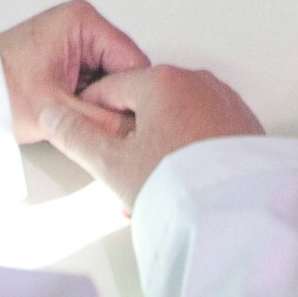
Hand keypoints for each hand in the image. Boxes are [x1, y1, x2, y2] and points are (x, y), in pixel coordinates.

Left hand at [0, 0, 148, 145]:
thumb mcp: (56, 111)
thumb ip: (103, 122)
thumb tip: (137, 132)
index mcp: (83, 21)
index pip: (135, 62)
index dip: (132, 96)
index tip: (121, 121)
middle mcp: (82, 25)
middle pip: (125, 71)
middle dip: (114, 101)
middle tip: (93, 123)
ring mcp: (75, 41)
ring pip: (112, 80)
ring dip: (101, 104)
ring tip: (77, 118)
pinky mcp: (68, 57)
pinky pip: (95, 82)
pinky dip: (89, 102)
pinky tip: (73, 114)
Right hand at [41, 65, 264, 207]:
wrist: (238, 215)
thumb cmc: (181, 186)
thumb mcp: (112, 164)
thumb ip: (76, 136)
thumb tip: (53, 116)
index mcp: (162, 81)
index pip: (110, 88)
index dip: (92, 117)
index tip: (89, 141)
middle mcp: (197, 82)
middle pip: (145, 105)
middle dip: (129, 140)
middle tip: (123, 177)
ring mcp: (224, 101)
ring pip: (174, 120)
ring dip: (157, 149)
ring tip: (152, 188)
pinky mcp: (243, 124)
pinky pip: (202, 131)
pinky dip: (187, 152)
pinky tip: (180, 183)